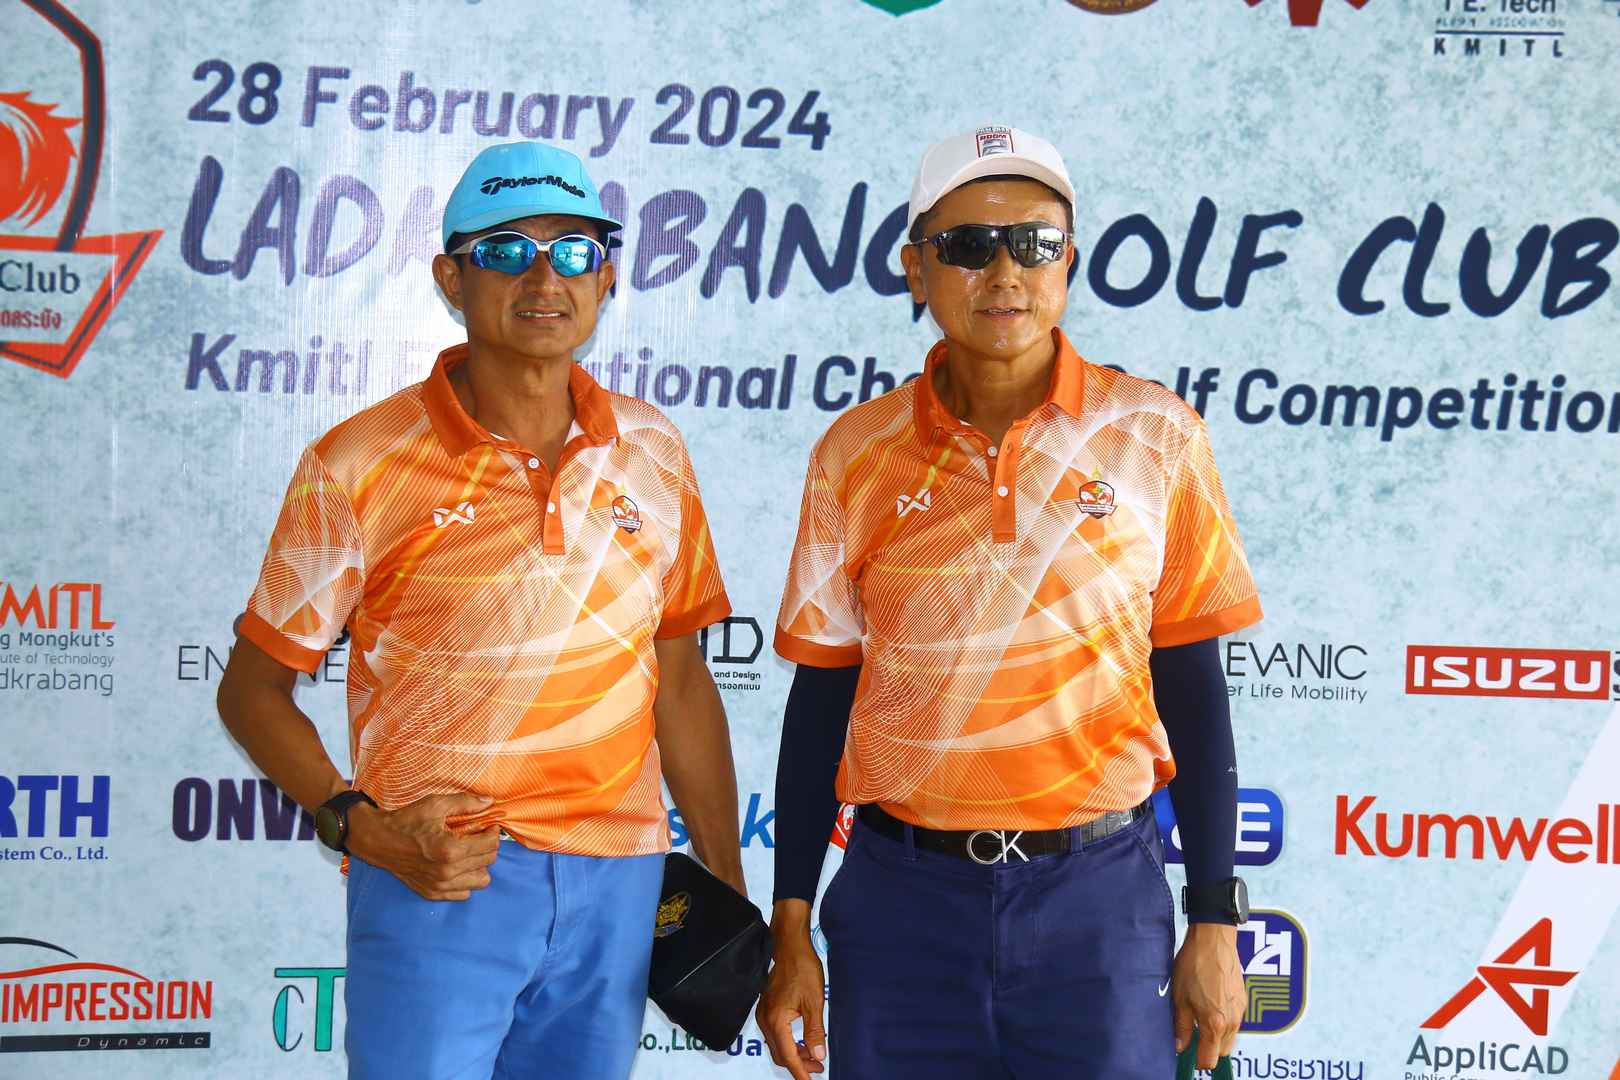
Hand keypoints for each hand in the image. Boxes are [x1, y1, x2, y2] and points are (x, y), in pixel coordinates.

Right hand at [346, 792, 499, 900]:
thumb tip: (489, 802)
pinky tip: (456, 865)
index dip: (493, 831)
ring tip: (468, 851)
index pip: (490, 845)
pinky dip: (465, 879)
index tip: (488, 825)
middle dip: (487, 845)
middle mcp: (447, 872)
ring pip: (481, 880)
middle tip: (477, 835)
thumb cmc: (406, 821)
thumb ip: (466, 803)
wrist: (378, 841)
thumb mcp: (436, 805)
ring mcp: (440, 886)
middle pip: (488, 861)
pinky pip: (464, 892)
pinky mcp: (432, 894)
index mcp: (450, 850)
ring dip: (479, 864)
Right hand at [757, 911, 826, 1078]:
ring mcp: (763, 1014)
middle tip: (818, 1068)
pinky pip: (775, 1034)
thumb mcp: (814, 1002)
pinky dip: (788, 1042)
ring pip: (777, 1045)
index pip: (788, 1056)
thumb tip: (818, 1055)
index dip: (800, 1072)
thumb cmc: (803, 969)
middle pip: (780, 1054)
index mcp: (777, 1021)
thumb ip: (814, 1031)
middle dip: (798, 1065)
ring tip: (813, 1056)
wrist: (789, 946)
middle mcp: (766, 1020)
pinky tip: (802, 1040)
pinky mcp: (766, 1008)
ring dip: (794, 1054)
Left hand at [1172, 922, 1242, 1070]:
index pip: (1210, 1059)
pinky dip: (1224, 1022)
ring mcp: (1240, 1011)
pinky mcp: (1244, 1001)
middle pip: (1223, 1051)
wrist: (1214, 940)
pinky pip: (1235, 1022)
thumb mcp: (1180, 998)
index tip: (1188, 1057)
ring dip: (1217, 1036)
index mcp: (1215, 1024)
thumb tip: (1179, 1046)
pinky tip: (1210, 1006)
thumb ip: (1181, 1027)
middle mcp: (1232, 1021)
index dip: (1198, 1062)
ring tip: (1199, 1018)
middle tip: (1192, 1037)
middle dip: (1208, 1050)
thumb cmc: (1194, 965)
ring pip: (1230, 1037)